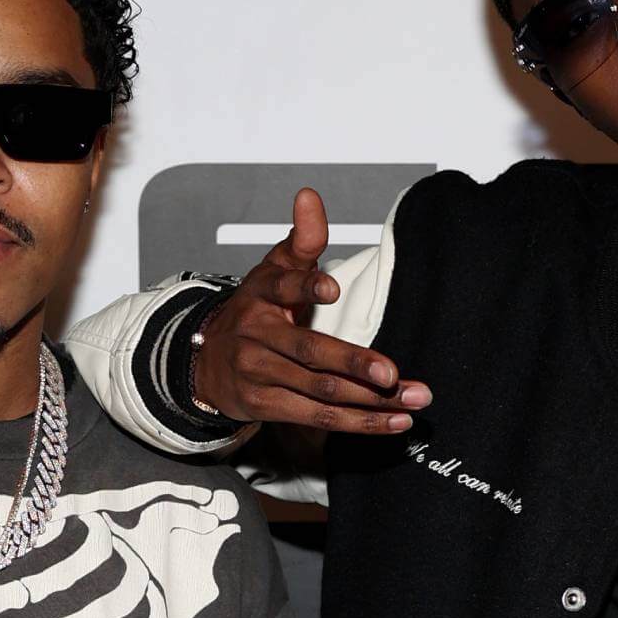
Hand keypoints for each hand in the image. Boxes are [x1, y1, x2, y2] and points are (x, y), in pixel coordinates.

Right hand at [191, 188, 431, 433]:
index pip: (282, 284)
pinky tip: (392, 422)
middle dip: (355, 364)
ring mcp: (259, 373)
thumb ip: (302, 238)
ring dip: (370, 401)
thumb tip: (309, 195)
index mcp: (262, 293)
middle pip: (310, 351)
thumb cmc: (255, 310)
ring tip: (412, 402)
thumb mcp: (273, 269)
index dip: (305, 286)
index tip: (332, 289)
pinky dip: (357, 422)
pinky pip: (317, 416)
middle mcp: (256, 334)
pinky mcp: (264, 407)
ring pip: (321, 390)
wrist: (205, 362)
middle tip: (393, 374)